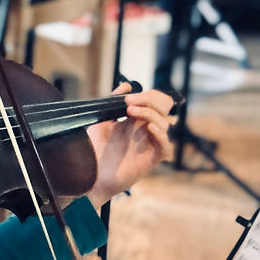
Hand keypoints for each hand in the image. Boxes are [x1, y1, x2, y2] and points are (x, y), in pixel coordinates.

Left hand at [85, 84, 173, 207]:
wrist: (93, 174)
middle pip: (162, 109)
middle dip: (148, 101)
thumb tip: (126, 85)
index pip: (153, 101)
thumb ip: (112, 102)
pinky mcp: (152, 158)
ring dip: (149, 114)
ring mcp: (150, 144)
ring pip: (164, 123)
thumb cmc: (97, 150)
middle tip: (129, 103)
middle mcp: (146, 130)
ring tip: (130, 113)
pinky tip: (148, 128)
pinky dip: (160, 134)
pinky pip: (165, 145)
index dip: (145, 96)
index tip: (127, 98)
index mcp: (137, 120)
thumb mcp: (101, 121)